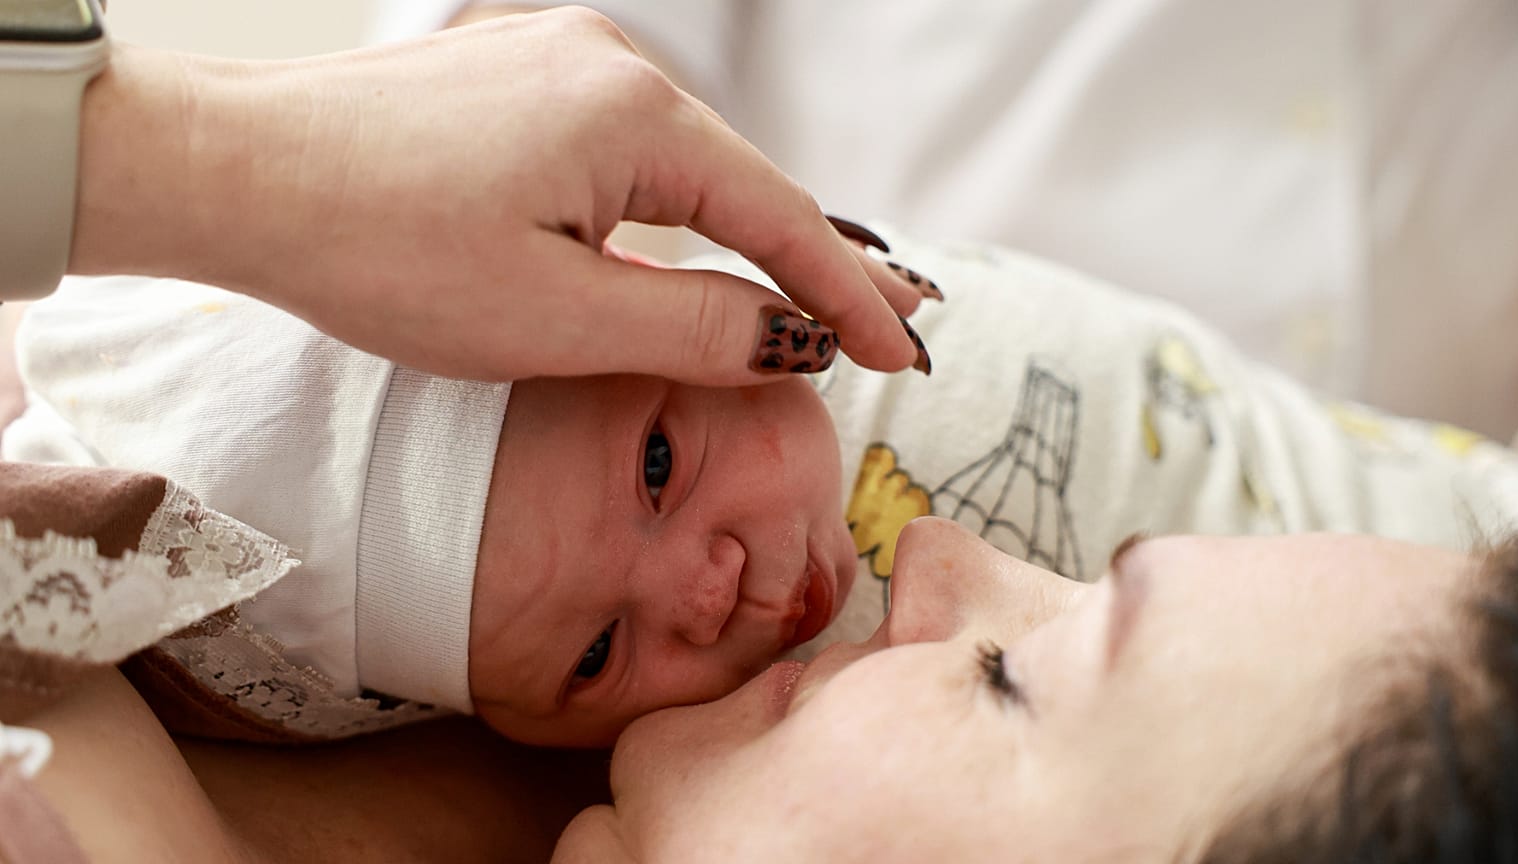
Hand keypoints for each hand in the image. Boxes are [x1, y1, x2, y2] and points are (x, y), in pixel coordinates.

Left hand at [71, 9, 927, 382]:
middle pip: (744, 181)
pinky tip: (693, 240)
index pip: (782, 217)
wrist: (236, 175)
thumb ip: (694, 324)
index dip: (850, 296)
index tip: (906, 355)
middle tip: (892, 322)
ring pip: (685, 168)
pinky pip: (625, 151)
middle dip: (814, 262)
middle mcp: (611, 64)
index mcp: (635, 115)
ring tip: (808, 296)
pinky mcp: (519, 78)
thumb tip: (792, 335)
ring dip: (741, 235)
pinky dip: (671, 208)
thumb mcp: (555, 318)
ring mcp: (560, 61)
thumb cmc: (378, 248)